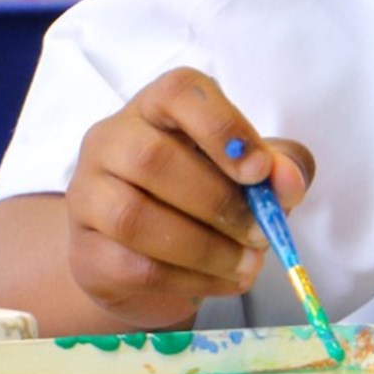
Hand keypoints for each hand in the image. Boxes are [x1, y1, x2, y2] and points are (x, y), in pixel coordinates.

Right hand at [63, 66, 315, 331]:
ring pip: (134, 218)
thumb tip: (289, 182)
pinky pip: (131, 266)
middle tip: (262, 233)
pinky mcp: (84, 252)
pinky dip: (189, 278)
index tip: (260, 170)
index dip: (221, 128)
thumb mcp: (253, 168)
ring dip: (205, 248)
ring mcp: (87, 195)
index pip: (178, 92)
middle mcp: (111, 139)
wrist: (149, 254)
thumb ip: (280, 165)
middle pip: (152, 159)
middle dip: (219, 202)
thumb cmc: (208, 189)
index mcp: (157, 104)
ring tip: (250, 264)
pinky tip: (225, 281)